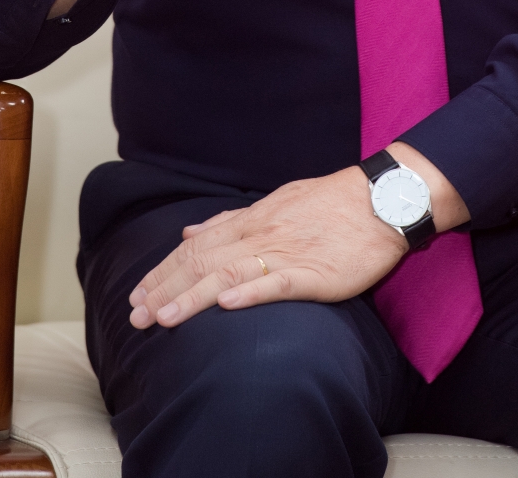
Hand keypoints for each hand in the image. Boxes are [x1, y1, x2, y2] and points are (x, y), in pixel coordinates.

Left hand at [128, 166, 406, 329]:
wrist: (382, 199)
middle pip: (203, 261)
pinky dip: (249, 293)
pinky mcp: (314, 273)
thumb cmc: (331, 203)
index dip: (164, 270)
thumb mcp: (276, 202)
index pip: (196, 246)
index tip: (136, 294)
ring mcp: (287, 253)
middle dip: (165, 288)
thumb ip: (231, 220)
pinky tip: (226, 306)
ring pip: (229, 274)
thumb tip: (190, 232)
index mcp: (252, 220)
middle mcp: (261, 234)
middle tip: (135, 315)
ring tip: (163, 318)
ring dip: (192, 297)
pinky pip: (277, 283)